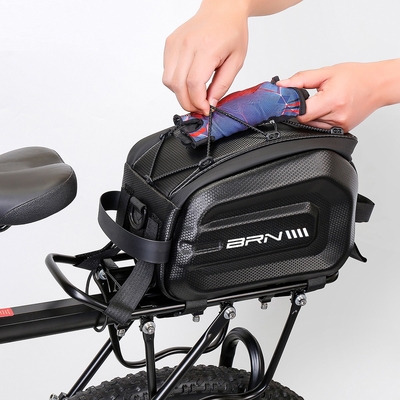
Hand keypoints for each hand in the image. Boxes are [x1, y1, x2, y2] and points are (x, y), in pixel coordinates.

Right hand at [162, 0, 248, 114]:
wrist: (222, 9)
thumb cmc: (231, 31)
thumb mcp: (236, 61)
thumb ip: (222, 84)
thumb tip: (210, 103)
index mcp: (206, 48)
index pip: (194, 84)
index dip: (198, 102)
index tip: (205, 109)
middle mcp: (187, 44)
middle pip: (178, 85)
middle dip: (187, 102)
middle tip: (198, 107)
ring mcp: (175, 43)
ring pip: (168, 81)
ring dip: (180, 93)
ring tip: (194, 94)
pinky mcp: (169, 44)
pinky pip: (167, 71)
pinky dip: (176, 82)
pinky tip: (188, 80)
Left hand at [277, 62, 385, 131]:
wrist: (378, 85)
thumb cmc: (357, 77)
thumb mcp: (326, 73)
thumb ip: (301, 79)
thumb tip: (283, 86)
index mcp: (333, 100)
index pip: (302, 113)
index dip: (293, 108)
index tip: (291, 102)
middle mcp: (337, 116)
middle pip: (305, 120)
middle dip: (304, 109)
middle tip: (312, 97)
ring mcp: (340, 125)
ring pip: (312, 125)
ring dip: (313, 115)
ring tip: (325, 101)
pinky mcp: (342, 130)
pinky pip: (322, 128)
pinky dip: (321, 119)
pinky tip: (329, 109)